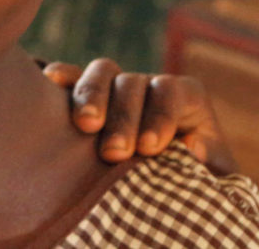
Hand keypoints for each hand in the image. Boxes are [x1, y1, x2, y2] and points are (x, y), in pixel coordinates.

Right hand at [42, 57, 237, 175]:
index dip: (160, 115)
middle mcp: (147, 85)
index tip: (149, 148)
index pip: (171, 91)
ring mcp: (113, 86)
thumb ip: (207, 160)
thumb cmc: (187, 180)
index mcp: (184, 97)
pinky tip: (51, 82)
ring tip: (85, 125)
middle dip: (123, 116)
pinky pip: (70, 75)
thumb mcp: (210, 175)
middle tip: (115, 152)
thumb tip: (190, 143)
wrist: (159, 190)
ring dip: (92, 96)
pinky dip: (61, 74)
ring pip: (102, 73)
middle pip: (132, 83)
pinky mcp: (82, 95)